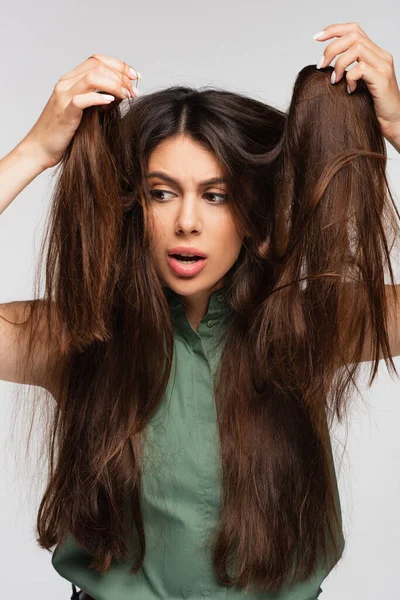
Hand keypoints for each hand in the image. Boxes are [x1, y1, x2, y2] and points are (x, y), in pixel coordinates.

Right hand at [21, 54, 140, 169]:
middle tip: (135, 90)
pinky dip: (99, 98)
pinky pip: (82, 99)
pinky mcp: (64, 113)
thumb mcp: (84, 111)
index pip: (97, 60)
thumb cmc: (64, 133)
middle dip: (121, 75)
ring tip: (128, 96)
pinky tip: (111, 103)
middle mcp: (66, 83)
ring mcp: (63, 97)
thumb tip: (122, 94)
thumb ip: (98, 99)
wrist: (40, 149)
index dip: (118, 65)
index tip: (135, 77)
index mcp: (70, 80)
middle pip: (97, 65)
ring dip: (115, 85)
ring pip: (92, 78)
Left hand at [313, 21, 399, 144]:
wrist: (393, 123)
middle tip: (321, 66)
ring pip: (356, 48)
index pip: (354, 30)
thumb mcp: (356, 84)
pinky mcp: (382, 79)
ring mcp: (383, 66)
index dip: (334, 30)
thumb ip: (346, 72)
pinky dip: (350, 78)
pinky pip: (361, 68)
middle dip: (331, 48)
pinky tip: (349, 90)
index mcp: (374, 54)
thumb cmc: (372, 107)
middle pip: (353, 36)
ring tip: (334, 80)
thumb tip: (322, 67)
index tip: (316, 38)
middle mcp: (380, 55)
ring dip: (339, 64)